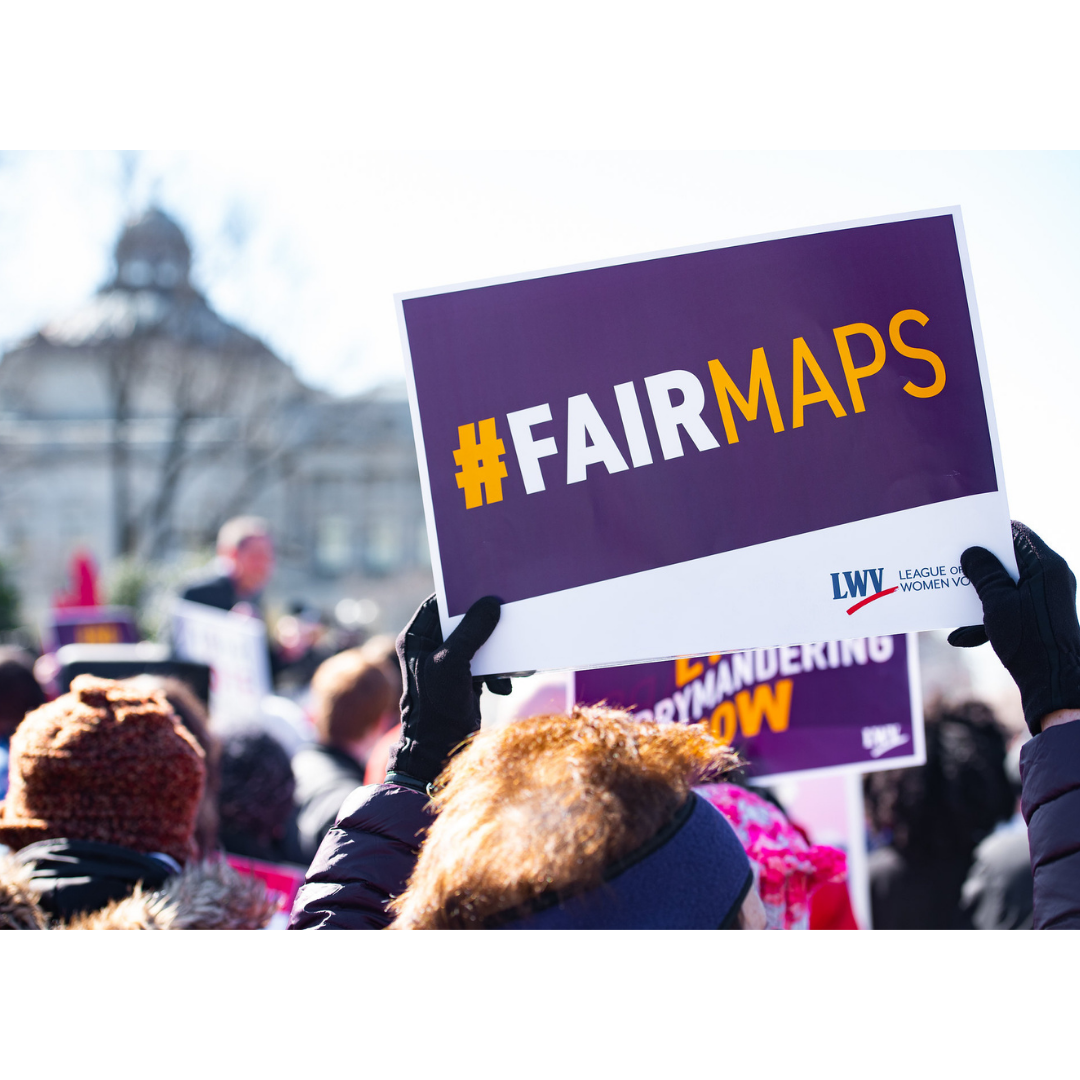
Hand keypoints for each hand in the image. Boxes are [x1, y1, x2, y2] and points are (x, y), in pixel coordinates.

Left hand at [385, 594, 510, 788]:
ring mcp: (447, 664)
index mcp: (415, 638)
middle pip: (461, 622)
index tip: (484, 586)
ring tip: (510, 657)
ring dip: (495, 649)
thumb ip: (472, 631)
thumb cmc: (435, 705)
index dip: (459, 595)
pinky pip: (485, 664)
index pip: (437, 605)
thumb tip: (491, 603)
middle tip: (507, 611)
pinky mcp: (463, 679)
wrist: (439, 750)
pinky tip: (503, 685)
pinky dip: (497, 672)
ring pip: (477, 642)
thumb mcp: (453, 662)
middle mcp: (429, 648)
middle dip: (484, 622)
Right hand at [949, 521, 1079, 734]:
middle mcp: (1051, 578)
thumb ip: (984, 573)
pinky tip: (963, 636)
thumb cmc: (1029, 640)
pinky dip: (989, 617)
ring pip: (1007, 586)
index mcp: (1046, 566)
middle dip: (979, 567)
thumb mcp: (997, 602)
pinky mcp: (1041, 618)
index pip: (1017, 533)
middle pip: (1009, 560)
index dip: (989, 532)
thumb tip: (972, 553)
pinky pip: (1011, 607)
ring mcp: (1047, 599)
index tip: (964, 535)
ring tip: (954, 604)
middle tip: (953, 567)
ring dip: (980, 595)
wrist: (1056, 684)